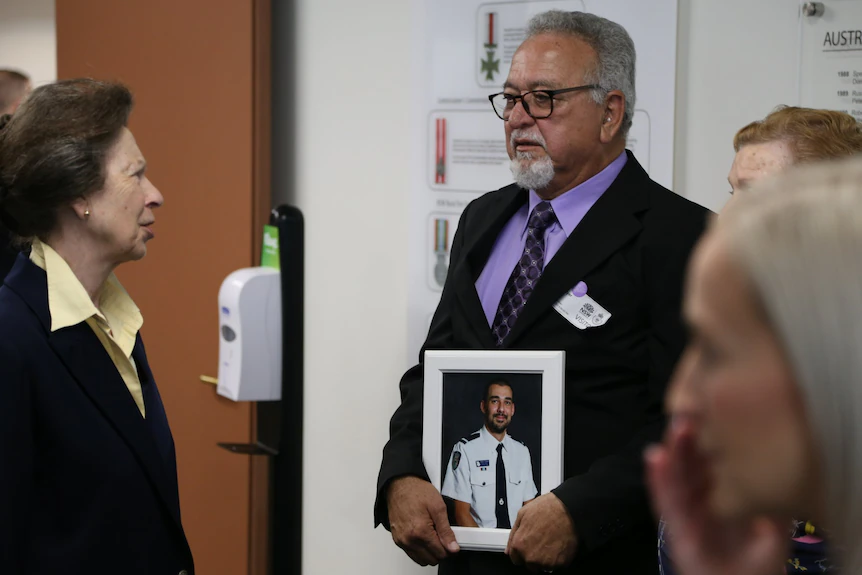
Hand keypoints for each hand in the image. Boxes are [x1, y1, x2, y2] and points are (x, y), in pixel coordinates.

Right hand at [387, 475, 459, 565]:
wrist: (399, 485)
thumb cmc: (416, 492)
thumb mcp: (438, 507)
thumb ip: (446, 530)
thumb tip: (453, 547)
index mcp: (420, 531)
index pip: (440, 553)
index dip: (450, 548)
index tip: (452, 542)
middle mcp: (408, 539)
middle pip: (431, 559)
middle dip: (440, 551)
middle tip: (443, 537)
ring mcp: (401, 541)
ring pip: (421, 560)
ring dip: (430, 553)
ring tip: (434, 536)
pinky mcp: (397, 540)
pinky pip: (411, 554)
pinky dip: (420, 550)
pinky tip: (424, 537)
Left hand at [506, 493, 576, 571]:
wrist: (569, 509)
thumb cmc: (547, 509)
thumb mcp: (522, 514)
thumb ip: (514, 534)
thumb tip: (509, 549)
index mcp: (519, 545)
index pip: (516, 560)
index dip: (521, 552)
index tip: (528, 546)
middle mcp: (531, 557)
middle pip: (529, 564)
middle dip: (534, 555)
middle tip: (542, 540)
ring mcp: (546, 562)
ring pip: (543, 566)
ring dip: (546, 557)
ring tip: (551, 540)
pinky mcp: (561, 563)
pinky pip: (557, 565)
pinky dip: (558, 557)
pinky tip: (559, 544)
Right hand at [645, 417, 787, 574]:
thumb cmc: (757, 565)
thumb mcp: (775, 526)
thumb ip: (775, 499)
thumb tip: (783, 463)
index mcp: (720, 493)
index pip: (711, 458)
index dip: (710, 434)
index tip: (712, 409)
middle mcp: (699, 498)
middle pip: (690, 460)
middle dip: (689, 435)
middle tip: (693, 410)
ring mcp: (686, 512)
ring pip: (676, 475)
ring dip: (674, 450)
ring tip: (678, 426)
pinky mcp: (677, 529)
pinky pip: (666, 502)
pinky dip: (659, 480)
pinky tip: (655, 458)